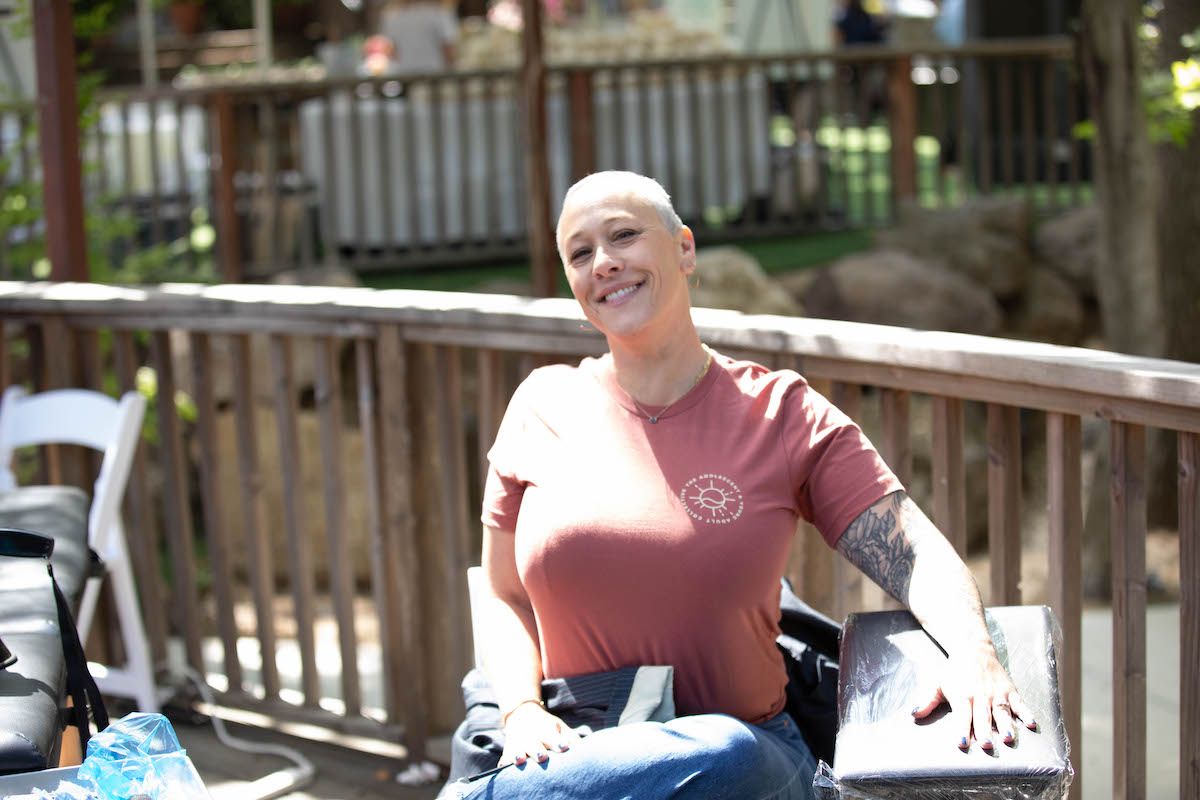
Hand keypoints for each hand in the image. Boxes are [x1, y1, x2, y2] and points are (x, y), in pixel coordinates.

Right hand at [500, 702, 581, 767]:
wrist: (522, 714)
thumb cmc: (548, 726)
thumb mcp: (560, 727)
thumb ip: (573, 739)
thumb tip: (591, 750)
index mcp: (547, 731)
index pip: (553, 737)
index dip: (558, 742)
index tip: (564, 747)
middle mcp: (532, 737)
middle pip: (534, 745)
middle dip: (538, 751)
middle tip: (542, 756)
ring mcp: (519, 744)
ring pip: (517, 751)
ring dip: (518, 755)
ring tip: (520, 760)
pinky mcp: (508, 750)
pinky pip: (504, 757)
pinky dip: (503, 763)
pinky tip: (502, 768)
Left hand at [911, 645, 1037, 751]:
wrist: (973, 649)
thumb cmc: (954, 671)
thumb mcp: (937, 683)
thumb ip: (927, 700)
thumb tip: (913, 714)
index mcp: (963, 695)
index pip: (962, 715)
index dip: (962, 729)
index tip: (962, 743)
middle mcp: (981, 695)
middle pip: (983, 716)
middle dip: (984, 731)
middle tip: (987, 746)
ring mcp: (997, 693)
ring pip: (1002, 711)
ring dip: (1006, 724)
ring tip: (1009, 738)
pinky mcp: (1010, 690)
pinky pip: (1020, 702)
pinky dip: (1026, 713)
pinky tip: (1032, 724)